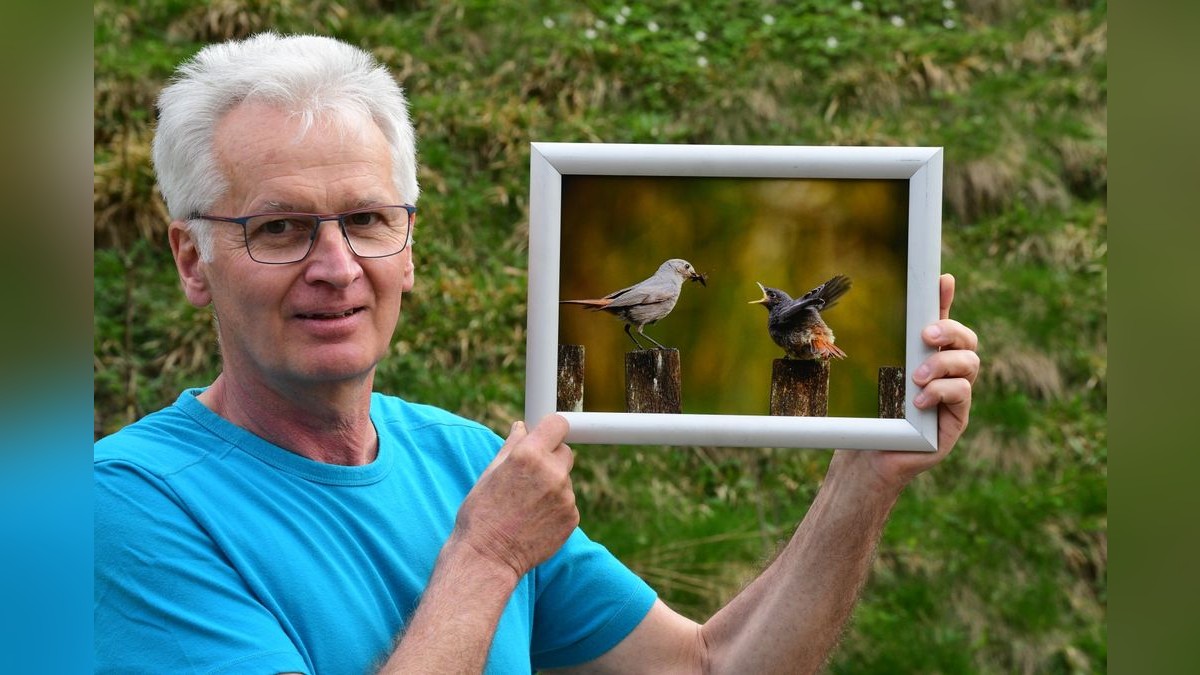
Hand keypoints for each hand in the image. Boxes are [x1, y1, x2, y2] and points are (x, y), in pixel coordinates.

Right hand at [451, 415, 578, 579]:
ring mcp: (565, 497)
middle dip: (552, 459)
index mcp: (528, 455)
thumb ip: (511, 446)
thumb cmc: (481, 514)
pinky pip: (568, 503)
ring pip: (565, 480)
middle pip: (565, 452)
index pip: (557, 424)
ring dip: (553, 486)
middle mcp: (552, 472)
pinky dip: (556, 508)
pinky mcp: (572, 518)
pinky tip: (535, 520)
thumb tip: (522, 427)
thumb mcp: (489, 473)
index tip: (546, 436)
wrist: (487, 557)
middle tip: (530, 478)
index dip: (551, 429)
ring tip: (527, 506)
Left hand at [832, 274, 979, 491]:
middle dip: (951, 331)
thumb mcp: (881, 372)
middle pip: (968, 341)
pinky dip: (943, 391)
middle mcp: (949, 373)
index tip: (942, 280)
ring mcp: (956, 397)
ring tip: (917, 376)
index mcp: (932, 357)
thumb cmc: (873, 412)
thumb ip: (893, 344)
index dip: (947, 300)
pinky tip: (920, 399)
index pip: (946, 323)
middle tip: (926, 335)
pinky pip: (963, 395)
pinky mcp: (955, 420)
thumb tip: (891, 311)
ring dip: (943, 364)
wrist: (866, 454)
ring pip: (970, 365)